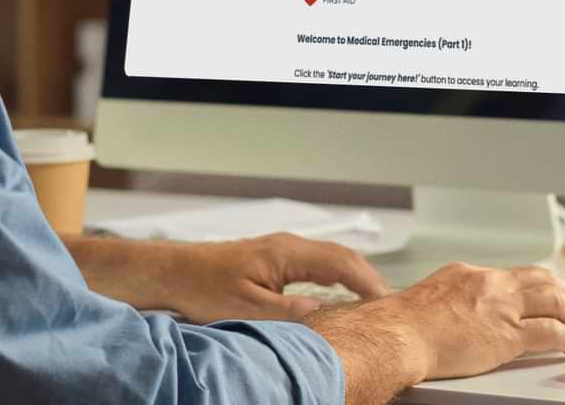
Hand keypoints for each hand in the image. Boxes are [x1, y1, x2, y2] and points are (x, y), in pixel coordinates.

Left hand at [166, 232, 389, 323]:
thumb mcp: (247, 308)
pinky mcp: (276, 262)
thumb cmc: (202, 285)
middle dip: (369, 280)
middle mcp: (289, 246)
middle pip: (342, 258)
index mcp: (287, 252)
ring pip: (331, 262)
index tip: (388, 302)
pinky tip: (340, 297)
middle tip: (390, 305)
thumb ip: (289, 314)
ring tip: (373, 303)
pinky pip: (317, 267)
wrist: (173, 272)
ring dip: (354, 279)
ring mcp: (283, 252)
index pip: (342, 263)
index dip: (368, 283)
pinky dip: (336, 280)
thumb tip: (327, 317)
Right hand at [305, 262, 564, 404]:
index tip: (548, 294)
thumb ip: (450, 302)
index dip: (538, 285)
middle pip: (542, 280)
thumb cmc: (402, 325)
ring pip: (554, 300)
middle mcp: (490, 284)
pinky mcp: (507, 335)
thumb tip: (452, 315)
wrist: (397, 335)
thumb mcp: (429, 299)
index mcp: (469, 274)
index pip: (514, 275)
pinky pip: (550, 332)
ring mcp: (500, 308)